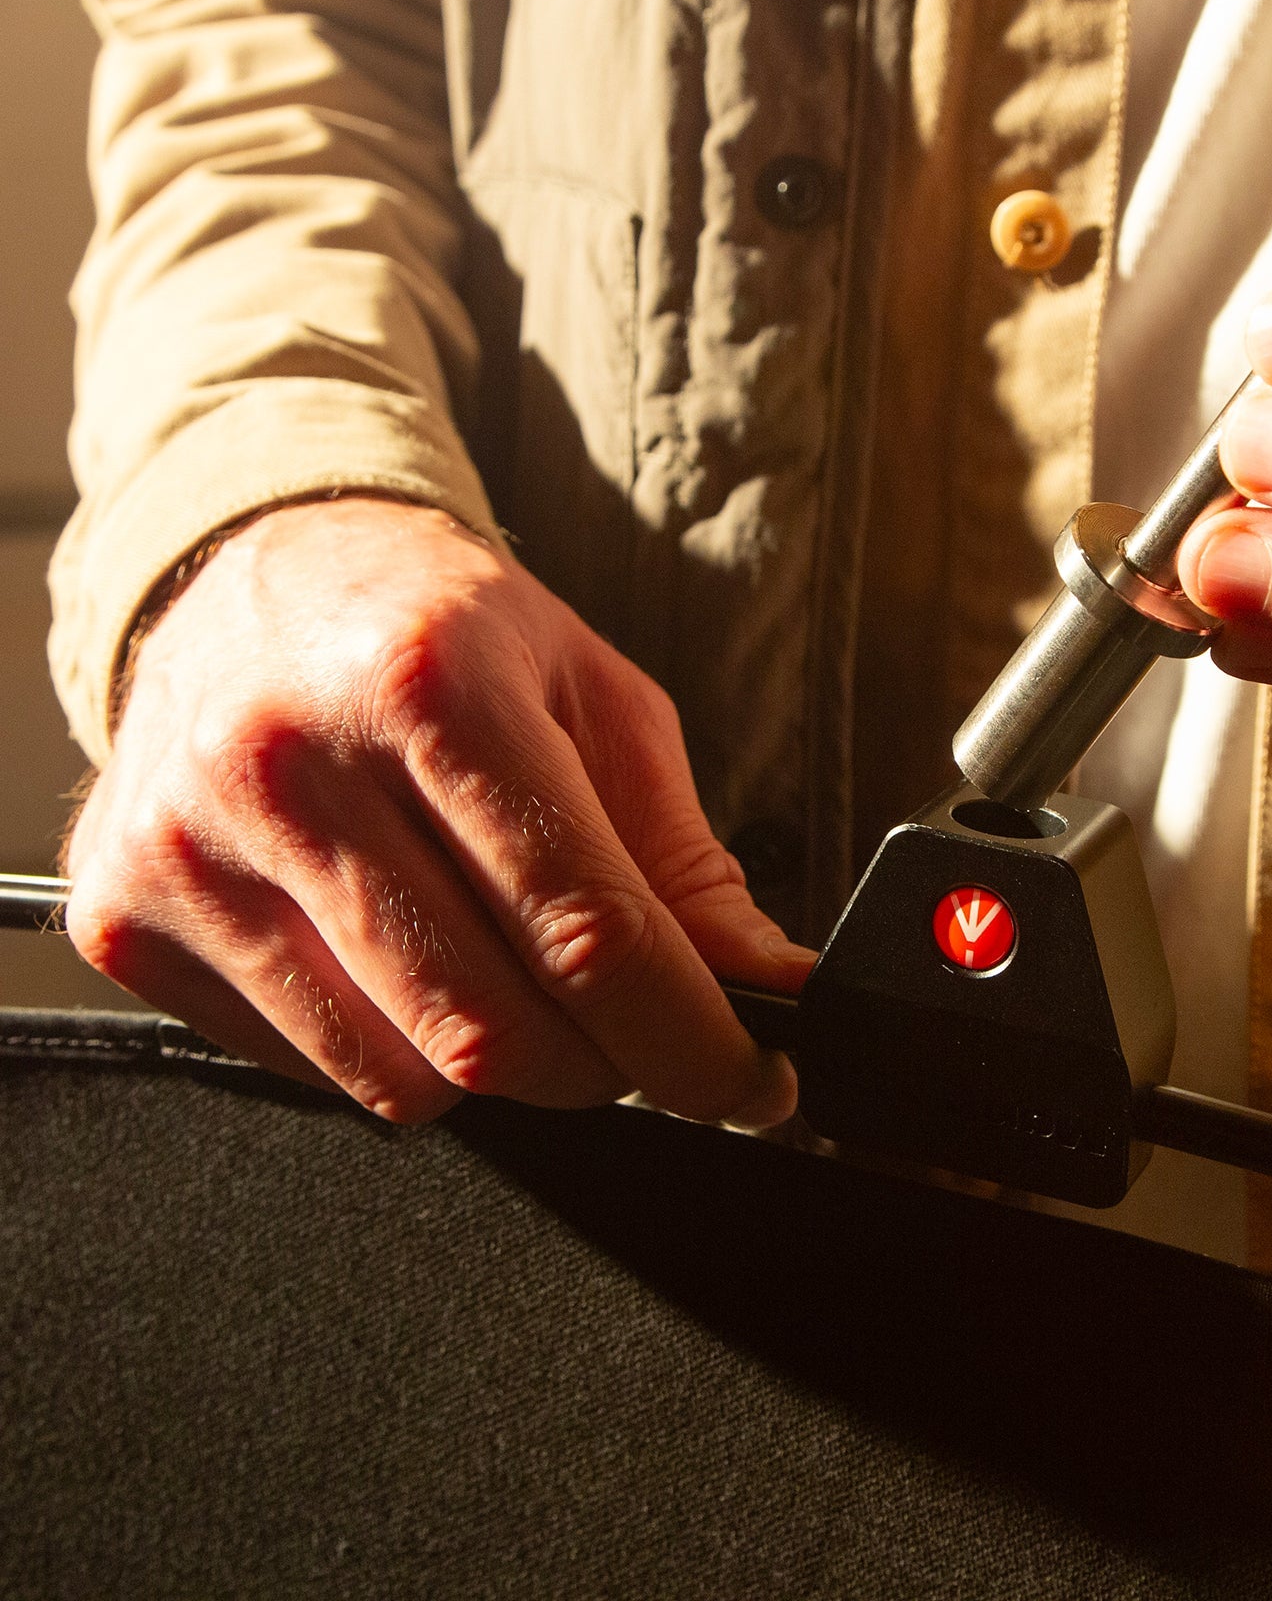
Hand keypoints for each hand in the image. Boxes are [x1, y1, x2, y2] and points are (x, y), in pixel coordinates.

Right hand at [64, 498, 813, 1122]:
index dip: (689, 1038)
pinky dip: (394, 1052)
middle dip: (605, 1068)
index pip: (584, 927)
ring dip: (502, 1070)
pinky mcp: (126, 918)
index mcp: (430, 684)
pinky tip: (407, 961)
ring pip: (400, 1074)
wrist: (263, 569)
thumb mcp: (595, 698)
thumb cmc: (446, 632)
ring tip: (521, 979)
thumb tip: (763, 991)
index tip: (750, 1083)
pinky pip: (307, 1070)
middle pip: (492, 1026)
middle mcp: (289, 764)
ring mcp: (189, 850)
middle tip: (643, 1035)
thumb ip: (681, 858)